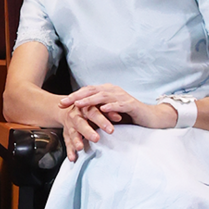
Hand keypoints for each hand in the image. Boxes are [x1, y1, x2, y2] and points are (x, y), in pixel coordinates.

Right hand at [59, 98, 115, 162]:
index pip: (93, 113)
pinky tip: (73, 158)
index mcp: (84, 107)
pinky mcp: (66, 135)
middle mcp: (75, 116)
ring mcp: (70, 126)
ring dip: (76, 141)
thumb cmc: (90, 109)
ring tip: (80, 148)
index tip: (111, 130)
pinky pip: (67, 143)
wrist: (70, 109)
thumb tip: (119, 117)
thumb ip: (108, 112)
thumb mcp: (98, 108)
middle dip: (88, 131)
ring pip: (72, 133)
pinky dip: (70, 151)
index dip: (102, 121)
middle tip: (96, 139)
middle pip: (80, 123)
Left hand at [60, 84, 177, 137]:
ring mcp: (122, 96)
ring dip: (90, 100)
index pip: (86, 91)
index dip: (73, 96)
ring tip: (79, 104)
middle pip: (91, 91)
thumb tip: (77, 117)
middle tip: (64, 103)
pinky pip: (120, 104)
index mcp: (106, 91)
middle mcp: (112, 91)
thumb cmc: (127, 117)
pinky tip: (103, 109)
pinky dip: (111, 106)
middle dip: (76, 97)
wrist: (149, 118)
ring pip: (103, 96)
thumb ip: (95, 112)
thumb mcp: (107, 114)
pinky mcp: (131, 104)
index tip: (60, 104)